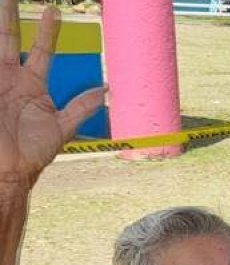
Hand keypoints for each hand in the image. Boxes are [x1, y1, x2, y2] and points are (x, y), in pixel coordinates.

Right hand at [0, 3, 103, 190]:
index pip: (41, 50)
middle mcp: (10, 79)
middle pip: (7, 40)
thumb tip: (107, 88)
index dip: (48, 32)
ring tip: (1, 4)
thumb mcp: (62, 128)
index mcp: (32, 85)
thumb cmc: (33, 152)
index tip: (54, 11)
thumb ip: (82, 107)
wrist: (7, 170)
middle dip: (8, 17)